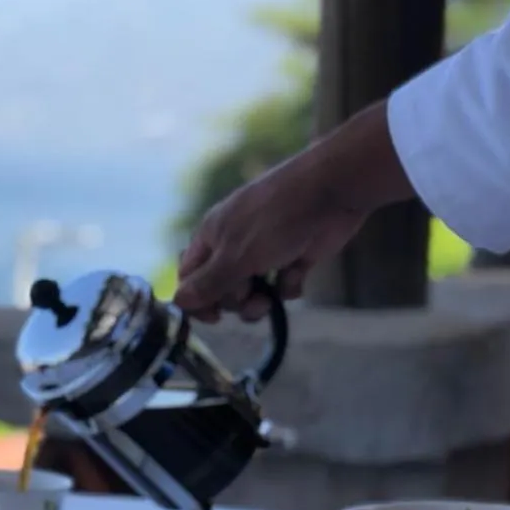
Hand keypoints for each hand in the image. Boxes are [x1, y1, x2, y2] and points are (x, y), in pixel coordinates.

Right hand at [174, 156, 366, 322]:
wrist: (331, 192)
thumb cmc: (275, 219)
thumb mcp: (235, 256)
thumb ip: (207, 284)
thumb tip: (177, 303)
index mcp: (212, 237)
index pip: (190, 278)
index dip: (198, 301)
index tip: (215, 317)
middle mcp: (234, 245)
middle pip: (221, 292)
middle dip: (235, 301)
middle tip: (251, 293)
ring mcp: (264, 252)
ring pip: (251, 294)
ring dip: (260, 302)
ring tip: (272, 296)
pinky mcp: (292, 257)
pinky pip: (282, 286)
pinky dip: (289, 285)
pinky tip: (299, 271)